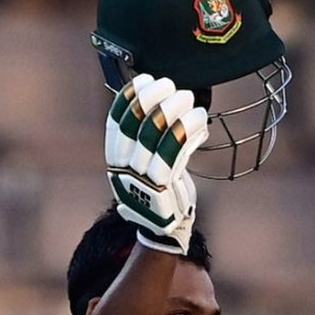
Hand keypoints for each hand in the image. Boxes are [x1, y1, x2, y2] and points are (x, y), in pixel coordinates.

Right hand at [105, 75, 207, 254]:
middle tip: (169, 85)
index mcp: (115, 164)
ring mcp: (141, 181)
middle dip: (152, 100)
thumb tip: (158, 104)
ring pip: (154, 138)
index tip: (143, 80)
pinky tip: (199, 119)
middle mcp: (123, 171)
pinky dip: (187, 133)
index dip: (128, 99)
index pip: (116, 124)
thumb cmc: (160, 194)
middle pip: (134, 127)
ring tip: (188, 97)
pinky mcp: (163, 189)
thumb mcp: (146, 168)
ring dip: (172, 112)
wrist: (165, 234)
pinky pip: (175, 154)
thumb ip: (148, 142)